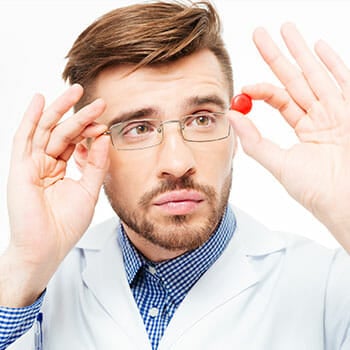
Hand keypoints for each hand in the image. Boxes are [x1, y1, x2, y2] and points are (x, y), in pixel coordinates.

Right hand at [2, 84, 109, 305]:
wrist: (47, 247)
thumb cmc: (66, 224)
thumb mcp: (89, 190)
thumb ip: (96, 164)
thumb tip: (103, 137)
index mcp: (61, 170)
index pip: (76, 143)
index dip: (90, 132)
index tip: (105, 124)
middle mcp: (46, 164)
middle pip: (63, 132)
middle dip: (80, 116)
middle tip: (98, 101)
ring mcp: (32, 164)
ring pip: (46, 130)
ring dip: (60, 110)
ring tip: (75, 92)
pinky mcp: (21, 168)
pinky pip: (24, 138)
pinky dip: (31, 118)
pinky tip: (40, 100)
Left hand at [229, 23, 349, 250]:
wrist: (346, 201)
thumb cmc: (317, 189)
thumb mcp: (280, 164)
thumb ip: (255, 142)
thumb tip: (232, 117)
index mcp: (305, 129)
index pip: (280, 100)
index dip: (262, 90)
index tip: (245, 88)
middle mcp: (321, 116)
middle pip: (296, 79)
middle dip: (279, 55)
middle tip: (260, 33)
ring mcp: (339, 111)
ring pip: (316, 73)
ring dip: (301, 51)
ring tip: (286, 28)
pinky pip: (342, 82)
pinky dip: (332, 63)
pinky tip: (317, 46)